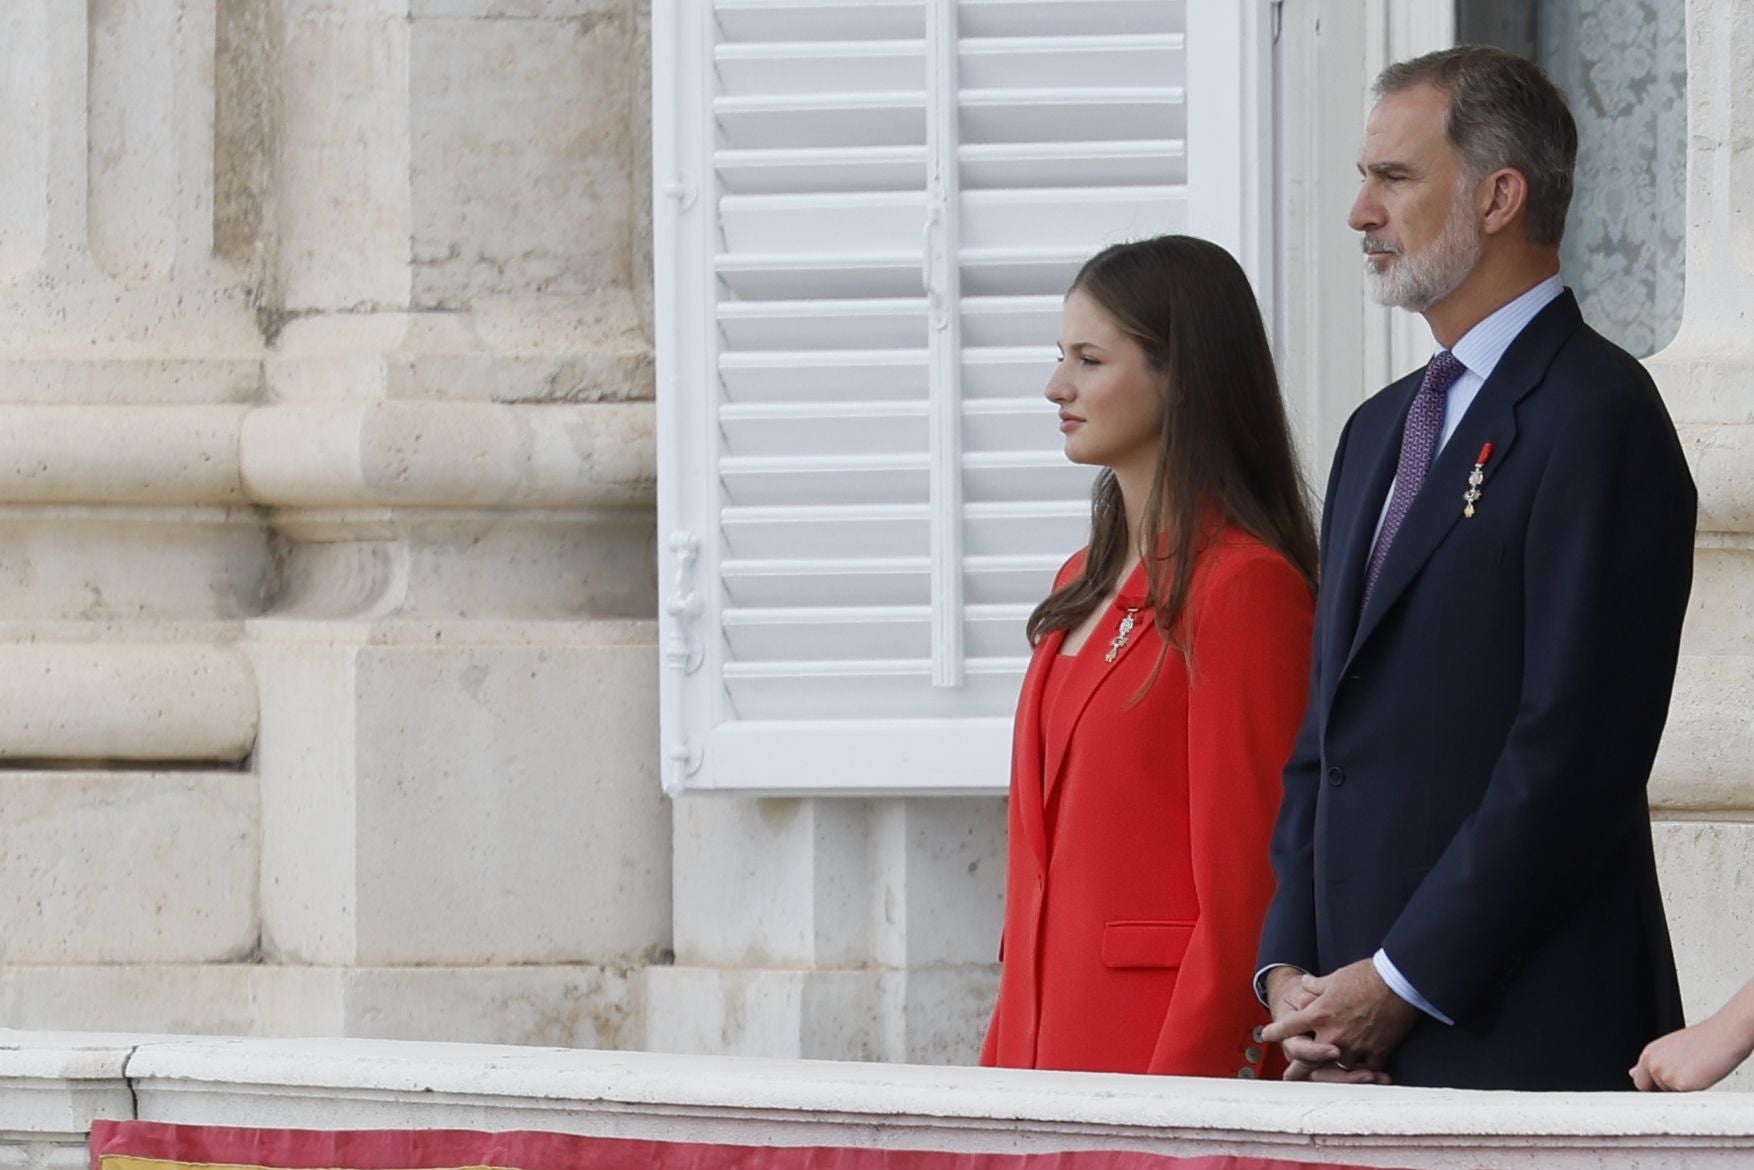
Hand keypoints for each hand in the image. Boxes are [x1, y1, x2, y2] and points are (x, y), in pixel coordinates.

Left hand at [1262, 966, 1388, 1081]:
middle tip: (1289, 1076)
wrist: (1398, 982)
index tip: (1266, 1035)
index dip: (1276, 1031)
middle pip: (1310, 1058)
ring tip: (1330, 1074)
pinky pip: (1366, 1068)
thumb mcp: (1334, 978)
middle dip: (1298, 1068)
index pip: (1290, 1026)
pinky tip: (1363, 1074)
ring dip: (1335, 1067)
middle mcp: (1333, 1034)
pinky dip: (1365, 1070)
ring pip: (1339, 1065)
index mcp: (1319, 1014)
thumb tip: (1305, 985)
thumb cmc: (1366, 976)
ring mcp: (1355, 1046)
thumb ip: (1316, 986)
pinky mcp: (1377, 1051)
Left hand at [1631, 1018, 1753, 1091]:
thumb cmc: (1703, 1041)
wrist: (1724, 1035)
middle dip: (1666, 1091)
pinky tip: (1703, 1077)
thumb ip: (1654, 1063)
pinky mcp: (1681, 1085)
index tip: (1665, 1086)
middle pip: (1652, 1091)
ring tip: (1697, 1072)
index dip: (1653, 1086)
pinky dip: (1695, 1094)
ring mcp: (1665, 1075)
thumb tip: (1633, 1073)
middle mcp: (1653, 1064)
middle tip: (1686, 1078)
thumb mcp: (1671, 1048)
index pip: (1640, 1080)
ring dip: (1683, 1091)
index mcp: (1649, 1054)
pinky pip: (1685, 1100)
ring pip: (1671, 1097)